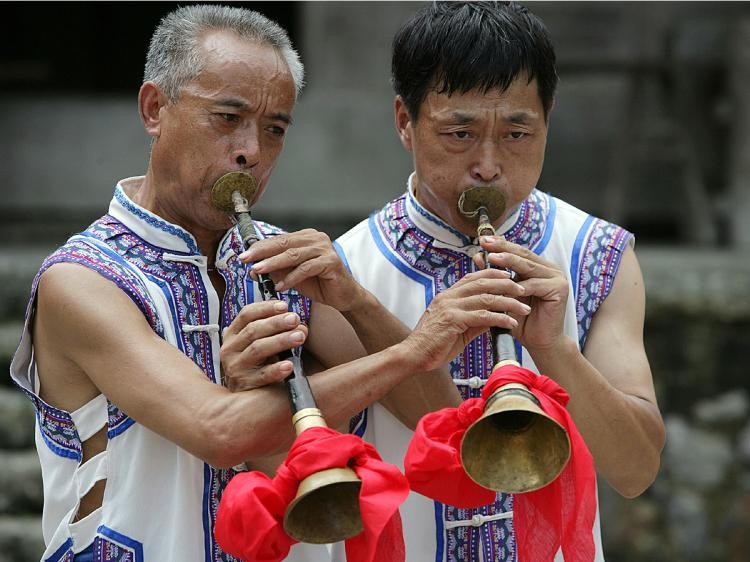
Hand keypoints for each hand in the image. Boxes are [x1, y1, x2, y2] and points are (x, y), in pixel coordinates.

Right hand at [220, 300, 307, 391]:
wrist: (243, 397)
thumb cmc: (257, 364)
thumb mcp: (261, 343)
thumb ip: (277, 331)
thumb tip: (300, 325)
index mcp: (233, 334)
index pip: (246, 314)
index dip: (266, 308)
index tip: (285, 305)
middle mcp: (230, 349)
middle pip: (253, 330)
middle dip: (277, 323)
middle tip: (295, 319)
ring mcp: (235, 367)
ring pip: (258, 349)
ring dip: (281, 341)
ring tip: (299, 337)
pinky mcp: (245, 384)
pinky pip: (262, 375)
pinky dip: (276, 369)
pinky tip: (289, 365)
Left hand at [238, 229, 365, 311]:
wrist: (343, 296)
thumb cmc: (318, 284)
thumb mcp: (292, 276)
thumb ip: (276, 270)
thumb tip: (253, 268)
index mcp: (306, 237)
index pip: (279, 239)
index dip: (260, 247)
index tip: (244, 255)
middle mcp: (316, 238)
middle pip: (284, 243)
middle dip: (262, 252)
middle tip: (246, 260)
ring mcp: (325, 248)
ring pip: (293, 255)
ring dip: (273, 264)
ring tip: (258, 271)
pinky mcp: (331, 261)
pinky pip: (306, 268)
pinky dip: (291, 278)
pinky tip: (280, 287)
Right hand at [402, 268, 529, 370]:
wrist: (414, 355)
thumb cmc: (434, 344)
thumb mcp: (457, 328)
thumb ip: (475, 320)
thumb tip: (494, 317)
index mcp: (448, 295)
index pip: (473, 277)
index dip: (493, 274)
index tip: (510, 276)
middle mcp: (449, 297)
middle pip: (483, 283)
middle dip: (506, 284)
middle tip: (523, 289)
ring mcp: (450, 307)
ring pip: (486, 298)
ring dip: (508, 302)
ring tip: (523, 307)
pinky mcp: (453, 320)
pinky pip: (482, 316)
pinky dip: (500, 318)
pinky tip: (511, 323)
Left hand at [476, 236, 568, 352]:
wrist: (539, 342)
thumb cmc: (520, 319)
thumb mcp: (504, 293)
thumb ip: (495, 275)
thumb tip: (477, 256)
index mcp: (538, 267)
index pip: (517, 252)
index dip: (500, 245)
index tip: (482, 239)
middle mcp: (550, 269)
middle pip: (523, 255)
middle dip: (503, 248)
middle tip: (486, 242)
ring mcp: (557, 278)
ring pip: (528, 267)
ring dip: (509, 261)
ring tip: (493, 257)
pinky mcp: (560, 290)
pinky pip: (535, 285)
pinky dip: (520, 285)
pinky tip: (506, 283)